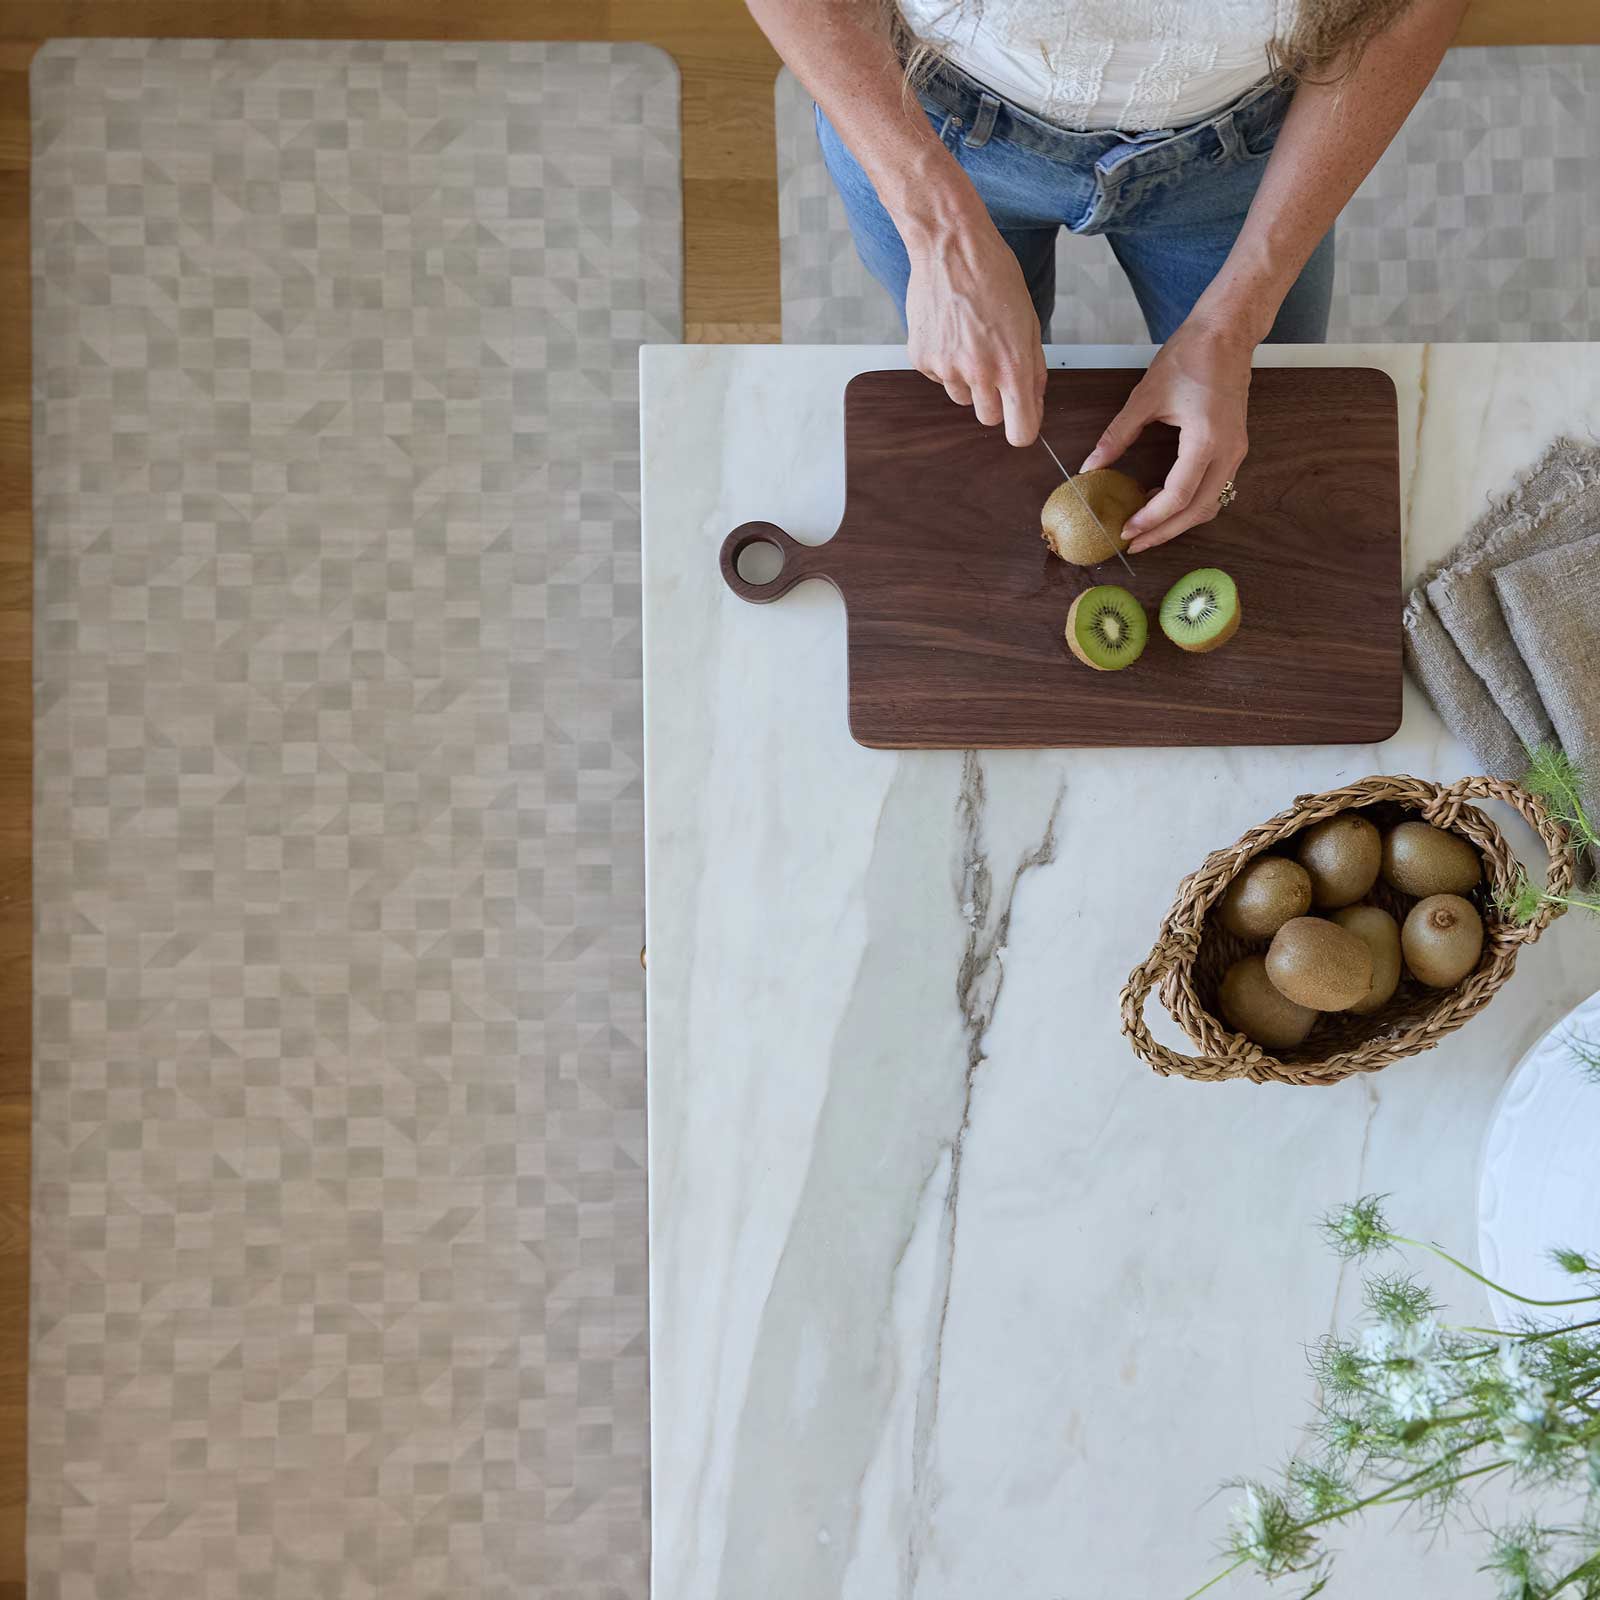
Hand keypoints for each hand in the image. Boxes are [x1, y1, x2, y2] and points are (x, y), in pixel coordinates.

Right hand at [904, 222, 1045, 446]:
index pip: (1019, 431)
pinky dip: (946, 362)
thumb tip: (1033, 403)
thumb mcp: (1028, 321)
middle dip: (995, 400)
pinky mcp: (922, 359)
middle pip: (988, 418)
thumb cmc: (994, 277)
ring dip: (969, 380)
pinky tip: (949, 330)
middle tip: (994, 364)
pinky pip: (939, 378)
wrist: (950, 247)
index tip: (1021, 422)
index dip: (1022, 430)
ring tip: (970, 339)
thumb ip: (1033, 368)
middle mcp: (979, 373)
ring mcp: (946, 368)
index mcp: (1012, 366)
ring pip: (962, 398)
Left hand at [1079, 318, 1253, 552]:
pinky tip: (1160, 498)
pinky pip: (1215, 488)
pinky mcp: (1234, 448)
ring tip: (1145, 525)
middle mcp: (1228, 452)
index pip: (1178, 496)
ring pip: (1210, 504)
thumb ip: (1117, 436)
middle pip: (1198, 511)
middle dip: (1164, 532)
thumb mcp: (1145, 397)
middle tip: (1134, 543)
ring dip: (1178, 521)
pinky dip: (1189, 502)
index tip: (1125, 530)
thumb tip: (1091, 466)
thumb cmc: (1190, 356)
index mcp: (1207, 440)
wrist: (1227, 333)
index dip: (1150, 519)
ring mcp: (1236, 452)